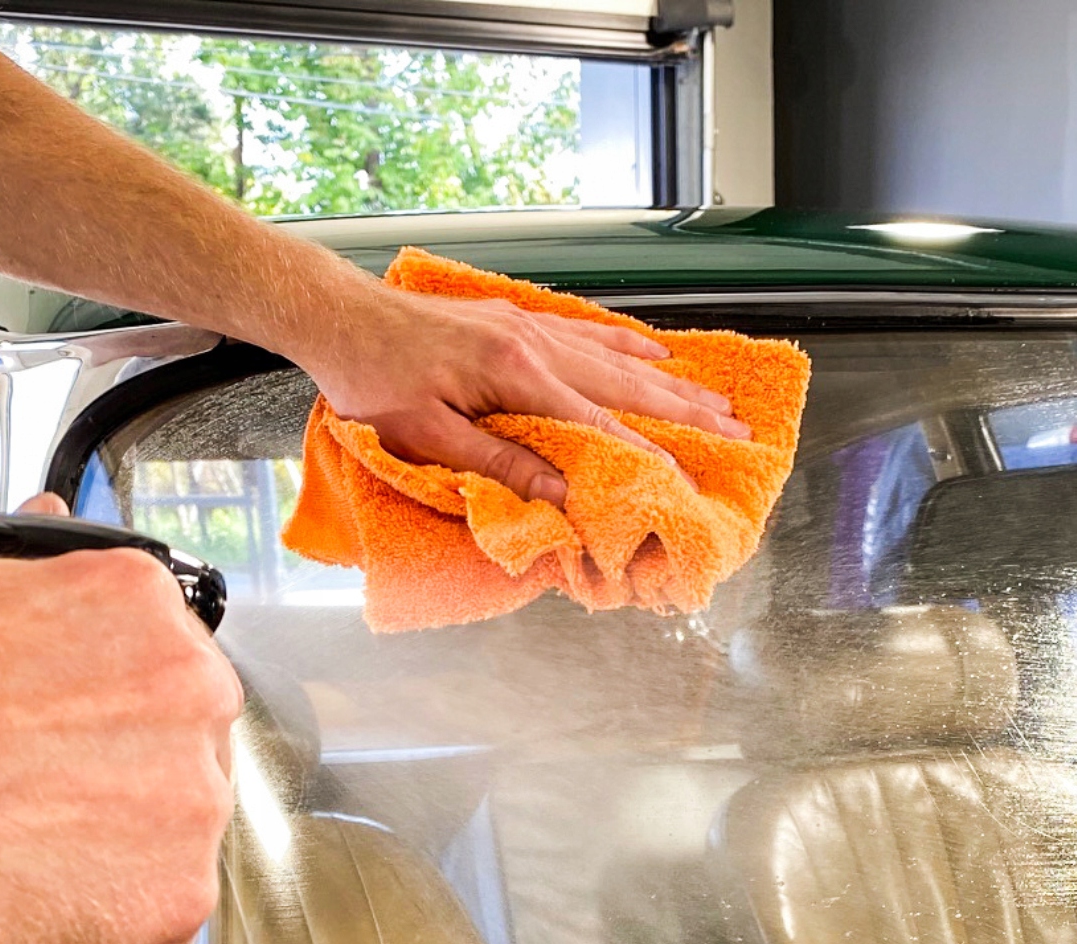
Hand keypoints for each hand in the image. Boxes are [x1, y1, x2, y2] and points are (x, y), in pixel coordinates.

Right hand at [0, 510, 239, 943]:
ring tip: (3, 865)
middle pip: (183, 755)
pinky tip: (19, 917)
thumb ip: (13, 567)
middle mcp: (185, 692)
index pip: (165, 667)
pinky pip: (156, 934)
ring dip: (106, 863)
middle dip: (115, 788)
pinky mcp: (168, 905)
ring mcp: (187, 802)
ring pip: (173, 845)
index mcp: (136, 601)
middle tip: (22, 811)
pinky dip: (96, 939)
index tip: (61, 745)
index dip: (105, 719)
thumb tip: (46, 525)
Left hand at [302, 284, 750, 505]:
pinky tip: (653, 353)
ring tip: (715, 398)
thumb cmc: (373, 381)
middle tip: (736, 429)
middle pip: (625, 382)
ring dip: (670, 380)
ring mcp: (528, 325)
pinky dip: (627, 346)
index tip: (684, 478)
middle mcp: (532, 341)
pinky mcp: (515, 318)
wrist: (339, 316)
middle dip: (684, 410)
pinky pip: (588, 332)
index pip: (595, 423)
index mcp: (514, 372)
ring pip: (615, 356)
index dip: (642, 454)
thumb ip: (500, 462)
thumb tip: (562, 493)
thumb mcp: (429, 437)